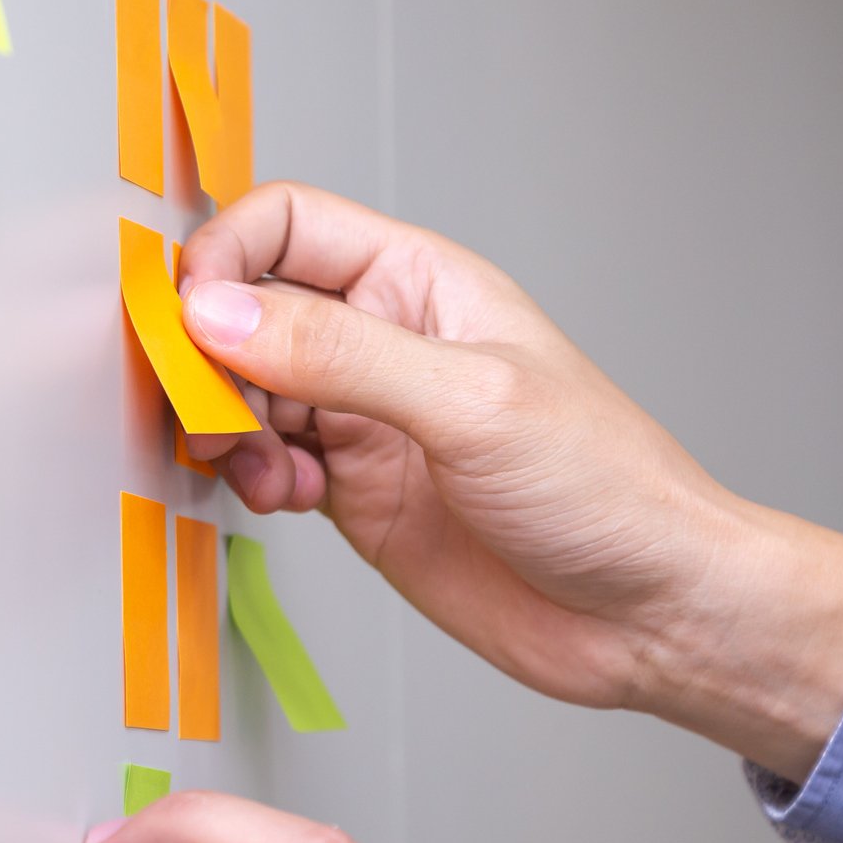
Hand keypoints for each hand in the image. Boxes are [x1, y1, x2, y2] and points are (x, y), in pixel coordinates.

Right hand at [176, 183, 842, 781]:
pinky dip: (250, 479)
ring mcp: (365, 418)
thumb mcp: (470, 402)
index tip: (191, 320)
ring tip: (258, 467)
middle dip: (210, 356)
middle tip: (212, 412)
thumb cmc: (608, 488)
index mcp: (419, 282)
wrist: (651, 616)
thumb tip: (217, 314)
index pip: (284, 226)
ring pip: (243, 391)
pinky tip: (287, 501)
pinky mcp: (353, 490)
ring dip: (227, 426)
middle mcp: (383, 340)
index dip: (222, 259)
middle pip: (245, 310)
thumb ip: (338, 354)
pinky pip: (264, 462)